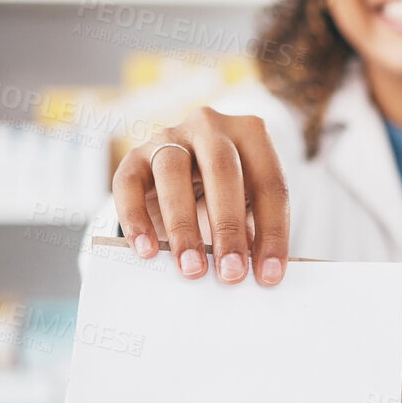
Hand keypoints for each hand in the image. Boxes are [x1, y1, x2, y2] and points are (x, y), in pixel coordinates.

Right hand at [111, 107, 289, 284]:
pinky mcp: (134, 155)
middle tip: (231, 273)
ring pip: (173, 172)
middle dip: (229, 228)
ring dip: (184, 226)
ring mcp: (170, 136)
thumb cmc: (225, 190)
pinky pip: (128, 183)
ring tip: (192, 268)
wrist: (184, 167)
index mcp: (251, 134)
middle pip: (222, 171)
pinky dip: (136, 219)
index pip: (270, 183)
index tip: (269, 275)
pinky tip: (147, 250)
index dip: (273, 232)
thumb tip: (253, 271)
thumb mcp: (247, 201)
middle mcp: (210, 127)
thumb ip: (252, 228)